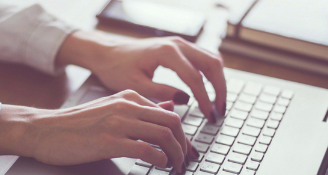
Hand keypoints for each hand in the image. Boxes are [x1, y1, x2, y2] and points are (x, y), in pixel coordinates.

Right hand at [0, 90, 198, 172]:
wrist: (43, 130)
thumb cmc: (75, 124)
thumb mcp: (110, 108)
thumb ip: (139, 108)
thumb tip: (170, 106)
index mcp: (128, 96)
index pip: (169, 112)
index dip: (182, 134)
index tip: (185, 150)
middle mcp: (126, 106)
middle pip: (172, 122)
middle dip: (184, 145)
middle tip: (185, 160)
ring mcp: (118, 123)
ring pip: (164, 135)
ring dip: (175, 155)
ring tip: (175, 167)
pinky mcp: (109, 141)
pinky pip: (147, 150)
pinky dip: (160, 160)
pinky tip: (160, 166)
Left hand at [57, 31, 226, 121]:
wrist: (107, 53)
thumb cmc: (116, 69)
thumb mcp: (136, 85)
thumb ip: (161, 93)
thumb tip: (186, 101)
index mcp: (166, 52)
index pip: (195, 78)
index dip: (205, 99)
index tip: (209, 117)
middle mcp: (177, 44)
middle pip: (212, 64)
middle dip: (220, 89)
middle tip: (219, 112)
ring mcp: (180, 43)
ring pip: (211, 59)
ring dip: (218, 81)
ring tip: (217, 104)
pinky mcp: (179, 47)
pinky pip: (204, 58)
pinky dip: (210, 74)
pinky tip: (208, 91)